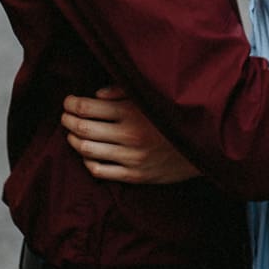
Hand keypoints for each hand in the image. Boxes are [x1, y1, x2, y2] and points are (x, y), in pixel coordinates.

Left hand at [60, 87, 201, 184]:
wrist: (204, 146)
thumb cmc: (174, 117)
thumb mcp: (152, 98)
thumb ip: (123, 93)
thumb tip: (96, 95)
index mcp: (132, 112)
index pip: (87, 108)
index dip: (71, 104)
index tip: (67, 101)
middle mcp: (128, 135)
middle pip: (83, 128)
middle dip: (68, 120)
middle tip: (65, 116)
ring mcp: (131, 157)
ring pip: (87, 150)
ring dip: (74, 140)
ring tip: (73, 133)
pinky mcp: (135, 175)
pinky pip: (100, 171)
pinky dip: (88, 162)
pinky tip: (88, 154)